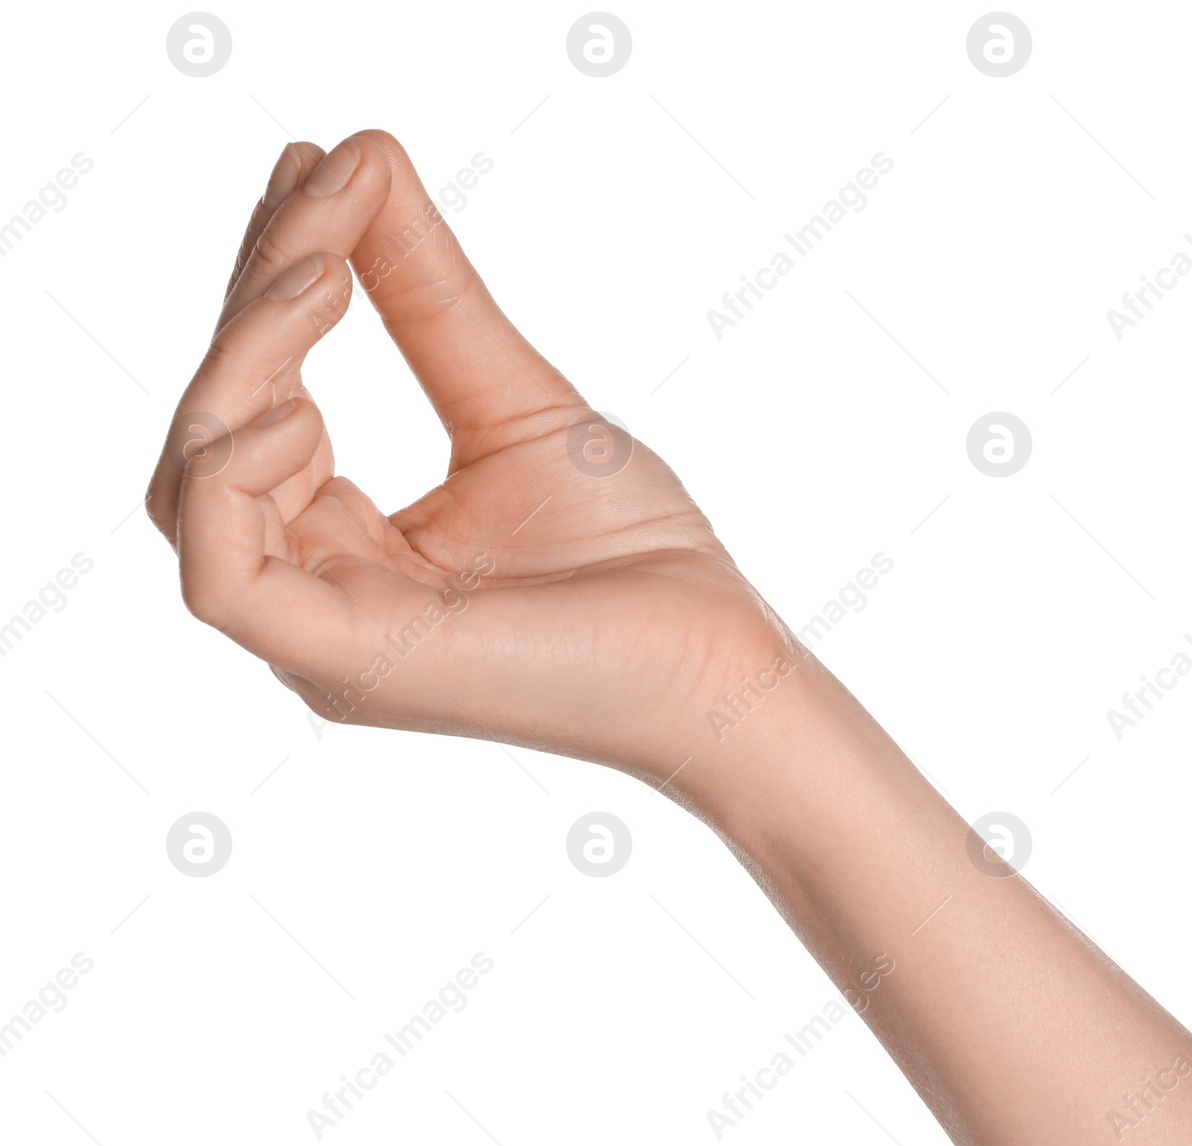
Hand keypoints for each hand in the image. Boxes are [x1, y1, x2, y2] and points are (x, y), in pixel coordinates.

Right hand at [148, 131, 788, 787]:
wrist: (719, 659)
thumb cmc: (633, 553)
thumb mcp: (511, 400)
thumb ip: (424, 298)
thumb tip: (360, 158)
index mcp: (349, 547)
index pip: (255, 408)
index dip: (268, 288)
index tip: (317, 168)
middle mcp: (318, 594)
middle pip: (210, 436)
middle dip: (253, 306)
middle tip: (322, 196)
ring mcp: (323, 640)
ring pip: (197, 488)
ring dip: (240, 364)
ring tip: (322, 277)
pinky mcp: (348, 666)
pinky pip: (221, 581)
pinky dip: (233, 478)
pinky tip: (303, 406)